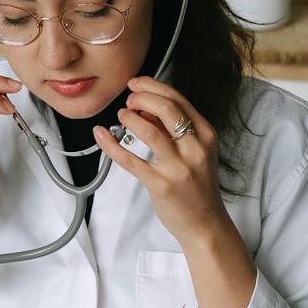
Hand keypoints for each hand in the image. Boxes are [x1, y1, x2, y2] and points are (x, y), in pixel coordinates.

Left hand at [94, 87, 229, 249]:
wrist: (205, 223)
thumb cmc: (198, 186)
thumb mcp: (194, 151)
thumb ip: (171, 129)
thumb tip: (144, 108)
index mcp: (206, 135)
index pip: (178, 99)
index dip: (152, 86)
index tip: (136, 84)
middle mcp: (195, 148)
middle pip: (166, 108)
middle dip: (141, 97)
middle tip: (129, 101)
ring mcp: (178, 167)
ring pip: (148, 131)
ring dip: (129, 118)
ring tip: (122, 117)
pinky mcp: (160, 184)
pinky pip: (129, 159)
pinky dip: (111, 144)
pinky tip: (101, 134)